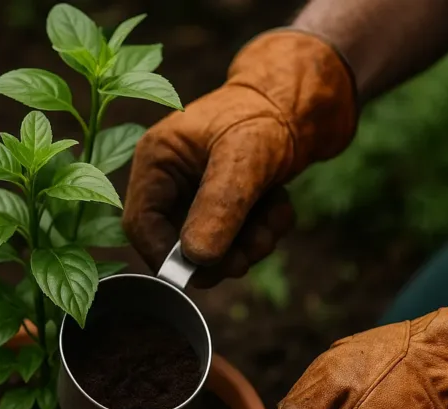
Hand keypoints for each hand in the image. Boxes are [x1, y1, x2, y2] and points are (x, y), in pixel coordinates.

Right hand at [122, 30, 355, 286]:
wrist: (307, 100)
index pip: (141, 225)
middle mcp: (171, 180)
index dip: (167, 256)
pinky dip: (263, 232)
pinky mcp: (225, 204)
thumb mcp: (243, 157)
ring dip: (249, 244)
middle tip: (253, 248)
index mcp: (157, 159)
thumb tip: (197, 258)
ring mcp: (198, 194)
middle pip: (178, 244)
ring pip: (213, 249)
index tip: (202, 270)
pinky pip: (238, 240)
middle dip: (220, 253)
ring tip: (274, 216)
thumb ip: (219, 206)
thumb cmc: (268, 112)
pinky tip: (279, 205)